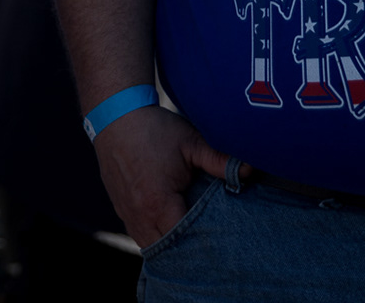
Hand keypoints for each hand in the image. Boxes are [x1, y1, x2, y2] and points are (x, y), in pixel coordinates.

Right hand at [90, 105, 234, 248]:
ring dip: (168, 244)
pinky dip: (154, 235)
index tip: (220, 241)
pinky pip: (138, 234)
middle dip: (187, 249)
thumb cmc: (154, 129)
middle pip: (166, 250)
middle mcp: (139, 215)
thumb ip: (219, 160)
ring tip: (190, 237)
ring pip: (149, 245)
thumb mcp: (190, 142)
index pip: (183, 241)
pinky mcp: (120, 208)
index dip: (202, 244)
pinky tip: (169, 226)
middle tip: (209, 243)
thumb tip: (249, 170)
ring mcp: (127, 214)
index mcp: (158, 203)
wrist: (115, 115)